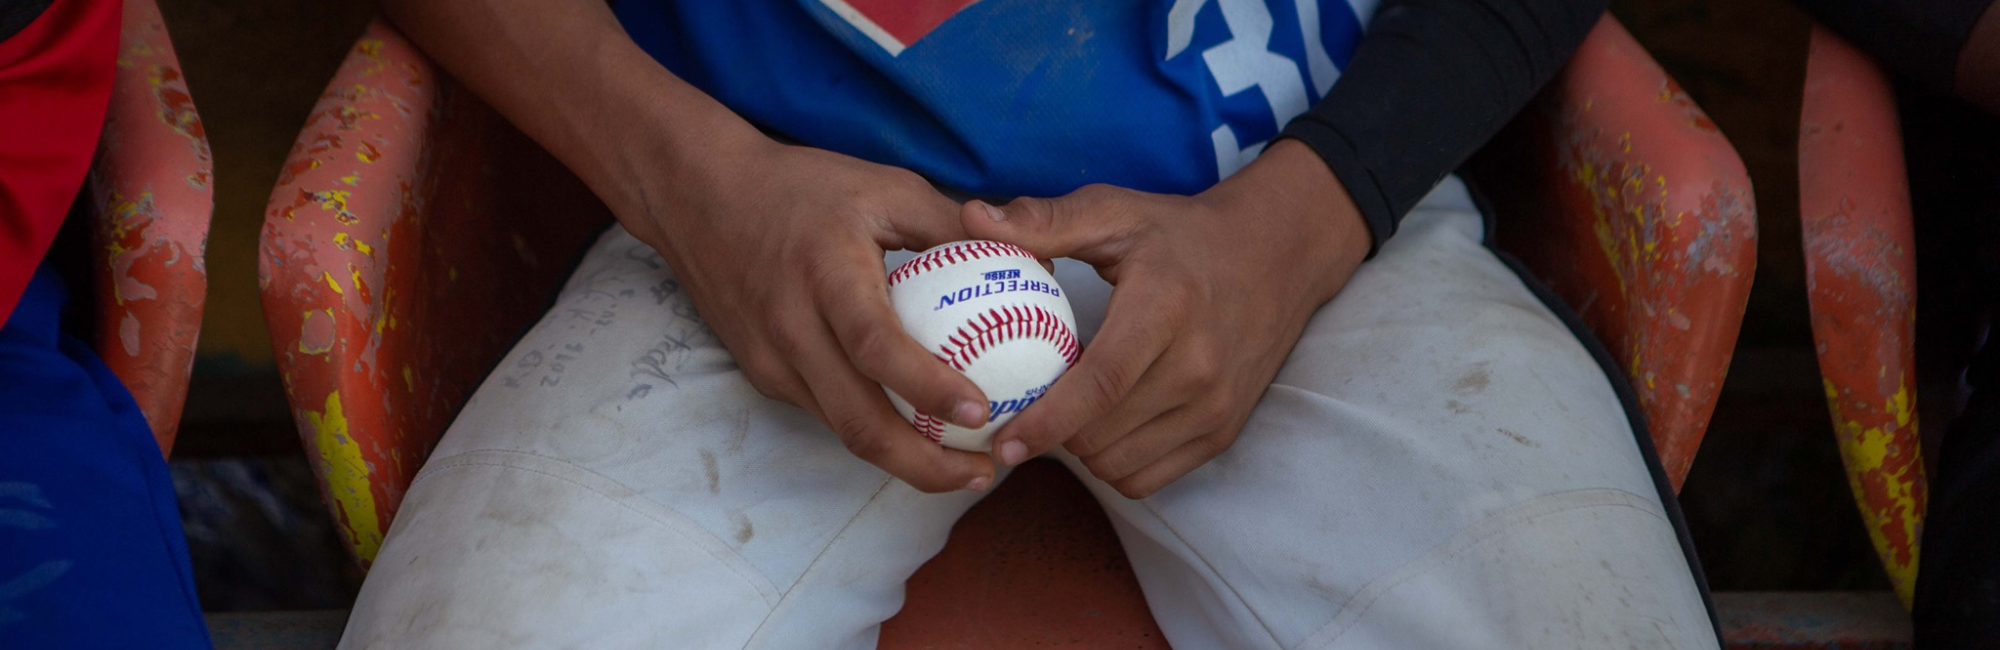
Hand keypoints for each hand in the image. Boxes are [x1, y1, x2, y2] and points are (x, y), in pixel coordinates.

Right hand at [631, 137, 997, 492]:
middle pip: (858, 422)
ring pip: (841, 430)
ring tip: (962, 466)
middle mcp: (793, 328)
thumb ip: (950, 223)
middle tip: (983, 471)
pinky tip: (912, 431)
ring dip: (902, 460)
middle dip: (924, 465)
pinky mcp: (762, 374)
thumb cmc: (801, 186)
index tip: (980, 411)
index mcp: (827, 275)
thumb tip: (1029, 259)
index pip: (876, 347)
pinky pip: (825, 413)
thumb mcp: (883, 187)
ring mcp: (771, 359)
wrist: (698, 198)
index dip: (929, 387)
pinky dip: (871, 431)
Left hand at [963, 140, 1370, 497]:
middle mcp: (1199, 365)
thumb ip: (1044, 220)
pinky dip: (1116, 464)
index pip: (1101, 384)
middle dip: (1052, 435)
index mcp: (1165, 308)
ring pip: (1121, 464)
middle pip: (1103, 434)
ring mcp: (1216, 404)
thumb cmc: (1182, 235)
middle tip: (1021, 414)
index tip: (1002, 440)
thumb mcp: (1117, 213)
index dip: (1046, 421)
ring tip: (1065, 415)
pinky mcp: (1225, 430)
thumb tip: (970, 221)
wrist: (1277, 256)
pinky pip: (1151, 477)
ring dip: (1082, 452)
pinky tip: (1103, 428)